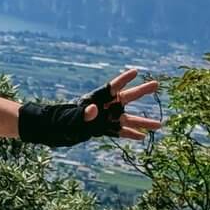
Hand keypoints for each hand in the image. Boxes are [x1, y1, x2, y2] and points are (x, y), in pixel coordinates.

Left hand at [19, 66, 160, 146]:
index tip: (136, 71)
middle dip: (141, 91)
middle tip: (157, 84)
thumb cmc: (58, 122)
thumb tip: (94, 110)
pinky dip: (130, 134)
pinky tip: (141, 138)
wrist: (49, 130)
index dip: (123, 79)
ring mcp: (103, 119)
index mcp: (94, 99)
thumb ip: (82, 114)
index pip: (111, 87)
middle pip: (125, 98)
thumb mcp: (70, 118)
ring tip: (160, 125)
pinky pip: (119, 132)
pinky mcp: (101, 130)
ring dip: (142, 122)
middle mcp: (102, 107)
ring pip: (127, 119)